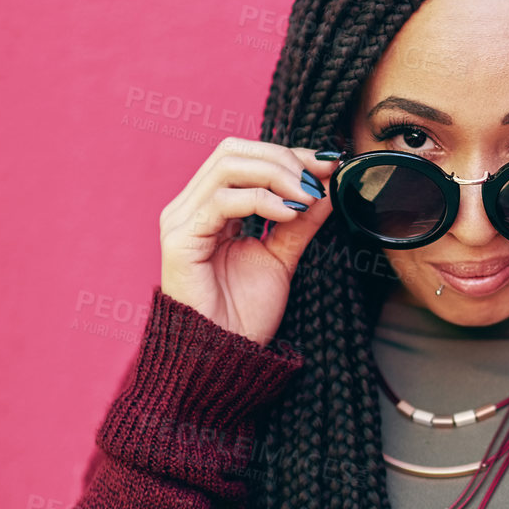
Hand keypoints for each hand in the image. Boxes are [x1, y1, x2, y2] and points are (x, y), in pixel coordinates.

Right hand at [159, 138, 342, 344]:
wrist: (223, 357)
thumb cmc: (244, 313)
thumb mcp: (283, 257)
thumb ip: (300, 221)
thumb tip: (327, 184)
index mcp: (210, 207)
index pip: (244, 157)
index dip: (287, 153)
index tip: (327, 164)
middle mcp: (191, 207)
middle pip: (233, 151)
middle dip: (282, 158)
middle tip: (318, 179)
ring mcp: (182, 220)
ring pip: (228, 166)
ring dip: (277, 175)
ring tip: (307, 197)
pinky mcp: (180, 239)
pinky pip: (223, 200)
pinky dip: (262, 199)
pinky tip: (289, 213)